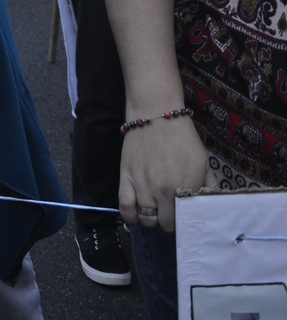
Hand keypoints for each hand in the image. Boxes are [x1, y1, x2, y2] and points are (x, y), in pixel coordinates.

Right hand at [118, 116, 216, 232]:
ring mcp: (144, 186)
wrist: (157, 114)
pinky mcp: (127, 178)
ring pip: (146, 220)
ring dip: (151, 218)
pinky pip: (125, 209)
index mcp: (185, 189)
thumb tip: (212, 206)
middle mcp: (164, 192)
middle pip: (165, 225)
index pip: (183, 222)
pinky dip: (131, 217)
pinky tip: (136, 214)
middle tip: (168, 210)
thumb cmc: (182, 137)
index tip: (181, 216)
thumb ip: (210, 187)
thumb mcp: (203, 162)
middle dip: (168, 220)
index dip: (183, 221)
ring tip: (154, 208)